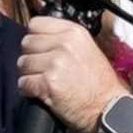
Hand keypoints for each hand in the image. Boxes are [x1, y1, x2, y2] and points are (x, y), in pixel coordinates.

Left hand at [14, 13, 123, 131]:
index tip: (40, 48)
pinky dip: (27, 90)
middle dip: (31, 57)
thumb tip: (41, 38)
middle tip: (42, 68)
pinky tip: (40, 92)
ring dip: (29, 74)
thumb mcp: (88, 49)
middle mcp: (64, 44)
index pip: (35, 24)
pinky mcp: (48, 83)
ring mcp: (55, 64)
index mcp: (74, 32)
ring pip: (23, 63)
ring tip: (43, 81)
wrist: (109, 109)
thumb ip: (64, 39)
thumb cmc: (100, 84)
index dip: (35, 38)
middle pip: (26, 43)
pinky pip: (23, 82)